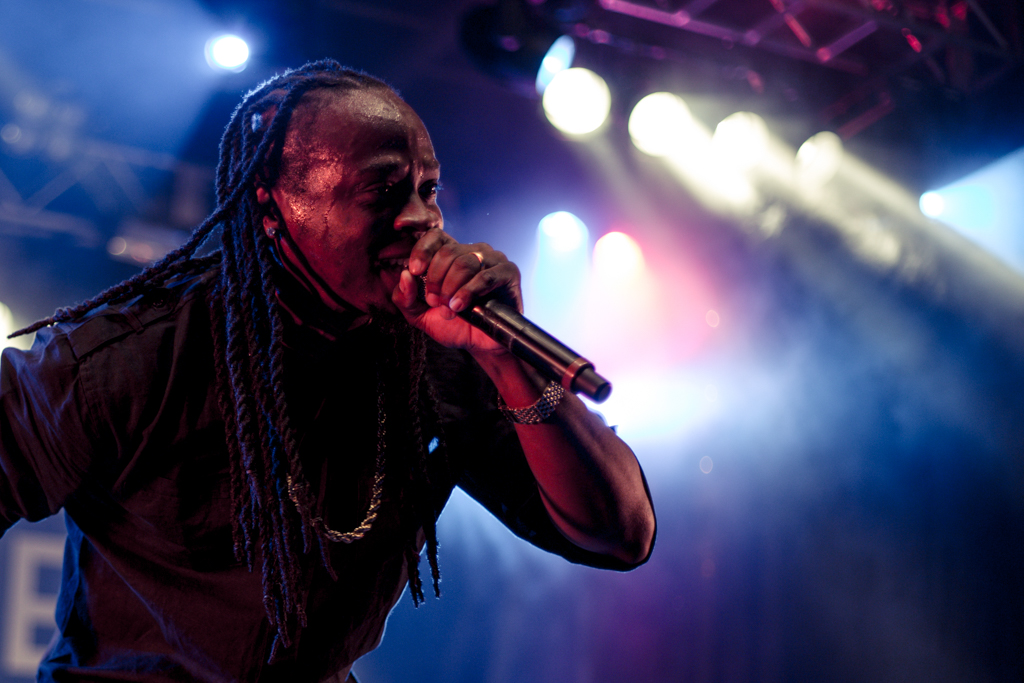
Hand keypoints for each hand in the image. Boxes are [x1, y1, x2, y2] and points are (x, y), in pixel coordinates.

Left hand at [391, 228, 522, 353]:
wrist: (479, 344)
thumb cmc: (453, 325)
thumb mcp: (420, 314)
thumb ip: (405, 297)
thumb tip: (404, 275)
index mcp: (452, 255)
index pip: (435, 237)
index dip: (423, 251)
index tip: (415, 271)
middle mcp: (473, 252)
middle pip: (448, 252)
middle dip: (435, 280)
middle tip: (434, 302)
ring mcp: (493, 260)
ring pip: (465, 263)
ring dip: (451, 289)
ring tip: (449, 309)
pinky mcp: (508, 273)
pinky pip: (486, 276)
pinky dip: (468, 292)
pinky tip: (460, 306)